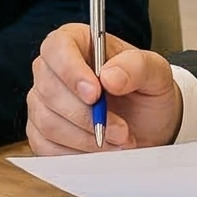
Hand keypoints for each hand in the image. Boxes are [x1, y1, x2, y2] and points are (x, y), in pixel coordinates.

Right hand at [24, 24, 180, 153]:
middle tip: (121, 129)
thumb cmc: (147, 92)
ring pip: (48, 122)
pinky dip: (77, 154)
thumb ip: (137, 67)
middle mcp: (52, 70)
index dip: (71, 71)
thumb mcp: (155, 73)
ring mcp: (42, 102)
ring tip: (118, 141)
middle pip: (49, 89)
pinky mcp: (40, 133)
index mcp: (76, 42)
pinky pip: (46, 147)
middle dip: (86, 116)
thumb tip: (109, 77)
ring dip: (87, 138)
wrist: (148, 125)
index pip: (56, 47)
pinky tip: (101, 151)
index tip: (95, 94)